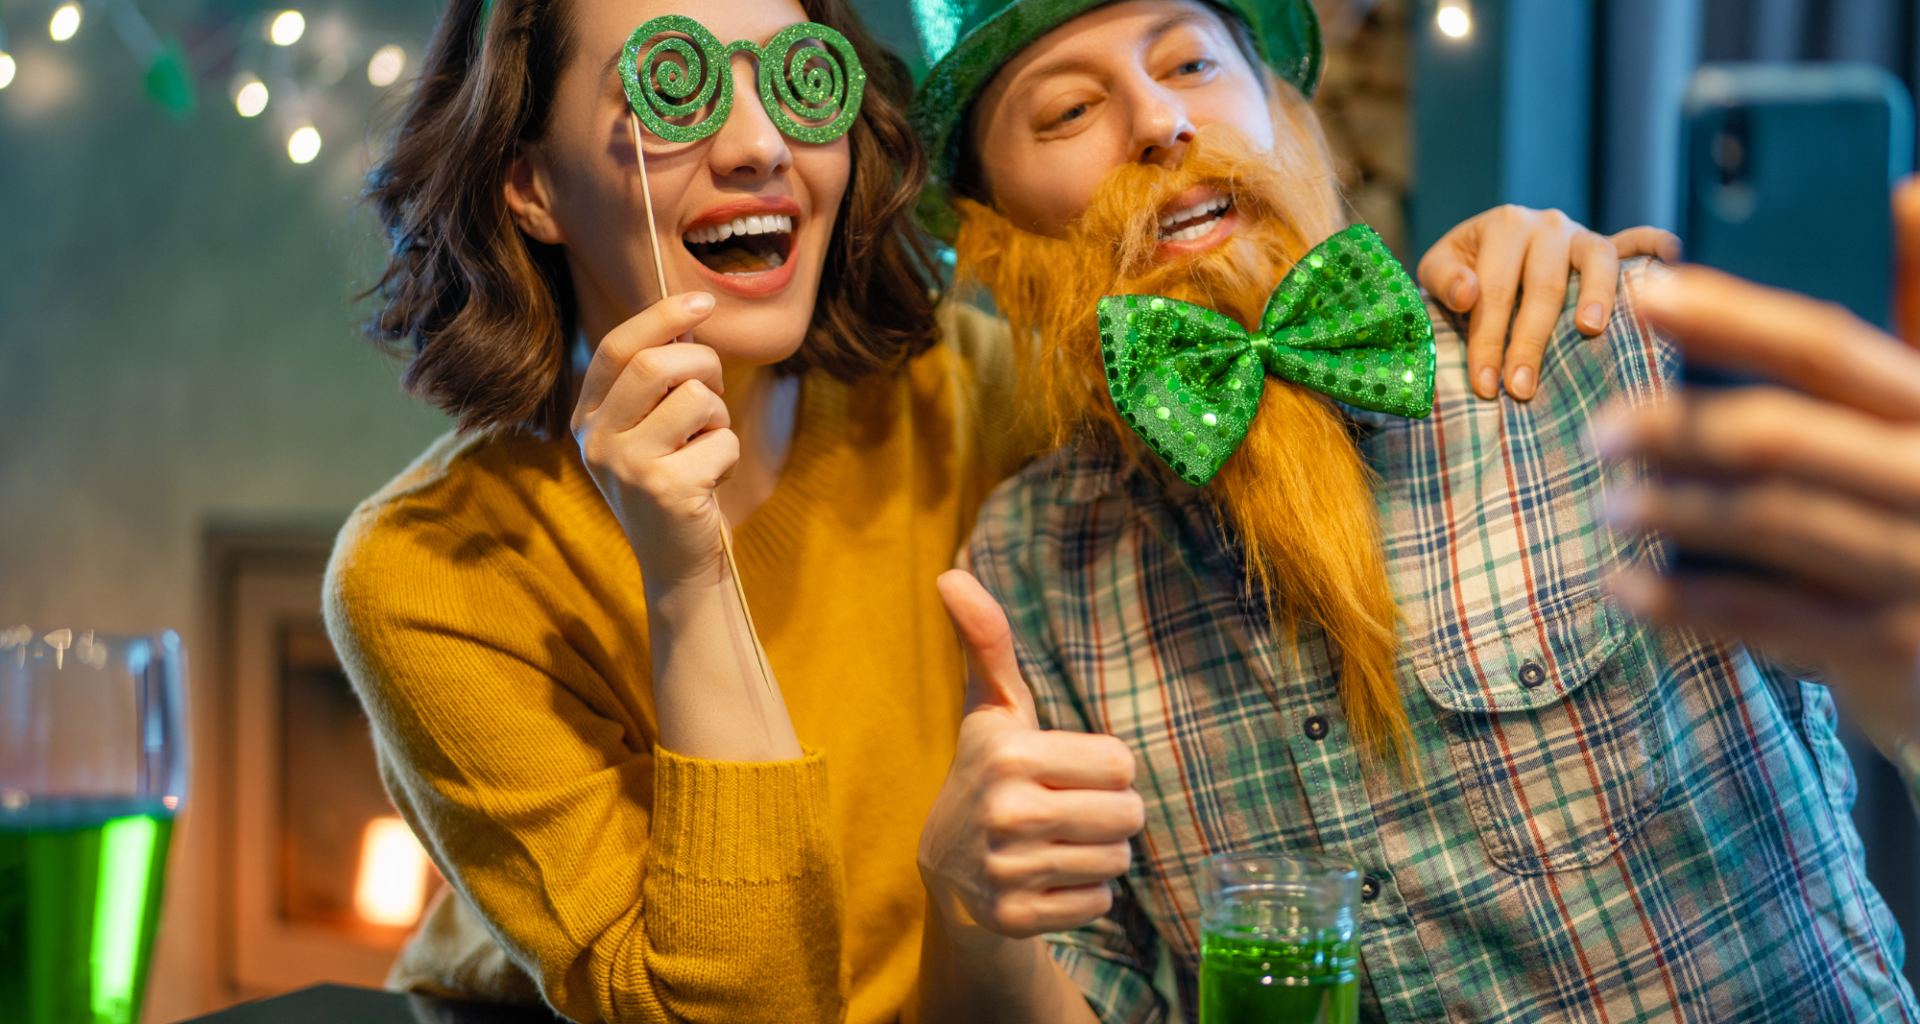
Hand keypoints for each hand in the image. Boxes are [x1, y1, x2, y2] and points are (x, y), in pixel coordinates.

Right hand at [571, 292, 733, 592]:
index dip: (662, 317)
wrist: (677, 562)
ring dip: (720, 416)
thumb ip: (656, 381)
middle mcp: (596, 440)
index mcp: (586, 418)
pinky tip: (711, 480)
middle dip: (704, 364)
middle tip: (717, 391)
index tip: (701, 301)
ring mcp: (627, 466)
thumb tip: (687, 316)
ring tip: (708, 445)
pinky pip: (722, 440)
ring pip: (697, 399)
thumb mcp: (648, 430)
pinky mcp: (665, 489)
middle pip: (656, 364)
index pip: (618, 347)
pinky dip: (730, 455)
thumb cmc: (671, 483)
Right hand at [918, 571, 1144, 939]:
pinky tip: (1045, 879)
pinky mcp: (1014, 918)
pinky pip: (1097, 905)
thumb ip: (987, 640)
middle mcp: (1005, 813)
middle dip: (1109, 814)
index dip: (1104, 768)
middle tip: (1065, 810)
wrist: (946, 867)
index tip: (1063, 770)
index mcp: (1009, 754)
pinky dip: (1081, 896)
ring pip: (1116, 862)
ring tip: (1055, 843)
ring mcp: (1007, 871)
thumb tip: (951, 572)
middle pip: (1129, 816)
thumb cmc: (989, 770)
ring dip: (1097, 854)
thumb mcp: (992, 706)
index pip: (1122, 764)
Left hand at [1419, 205, 1680, 400]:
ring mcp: (1582, 233)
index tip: (1485, 386)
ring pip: (1595, 263)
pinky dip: (1653, 246)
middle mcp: (1547, 223)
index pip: (1494, 290)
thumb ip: (1444, 280)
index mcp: (1504, 224)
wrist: (1486, 249)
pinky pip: (1637, 242)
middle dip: (1530, 342)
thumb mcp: (1439, 269)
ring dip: (1596, 296)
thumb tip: (1468, 295)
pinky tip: (1669, 259)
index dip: (1488, 340)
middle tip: (1522, 390)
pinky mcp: (1609, 244)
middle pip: (1542, 286)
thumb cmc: (1463, 269)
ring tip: (1590, 331)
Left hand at [1595, 180, 1919, 754]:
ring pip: (1767, 522)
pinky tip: (1621, 589)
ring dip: (1671, 511)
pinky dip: (1681, 604)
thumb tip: (1902, 192)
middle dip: (1678, 426)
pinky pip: (1763, 616)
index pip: (1825, 346)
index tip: (1642, 288)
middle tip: (1599, 429)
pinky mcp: (1884, 645)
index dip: (1728, 313)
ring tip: (1606, 505)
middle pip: (1782, 436)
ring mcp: (1914, 567)